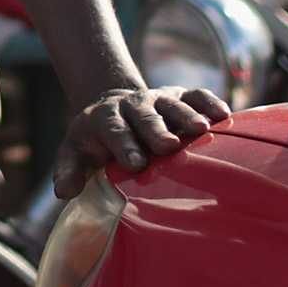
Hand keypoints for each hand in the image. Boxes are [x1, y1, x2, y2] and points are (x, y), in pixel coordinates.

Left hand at [52, 85, 227, 197]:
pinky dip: (209, 102)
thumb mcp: (75, 153)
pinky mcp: (179, 95)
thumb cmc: (95, 141)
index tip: (137, 165)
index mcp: (106, 119)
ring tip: (201, 129)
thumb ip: (68, 171)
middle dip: (156, 130)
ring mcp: (157, 98)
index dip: (125, 146)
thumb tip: (63, 192)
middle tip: (168, 146)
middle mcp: (133, 105)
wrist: (114, 106)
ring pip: (172, 104)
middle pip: (145, 116)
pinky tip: (224, 115)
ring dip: (186, 115)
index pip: (114, 131)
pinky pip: (195, 94)